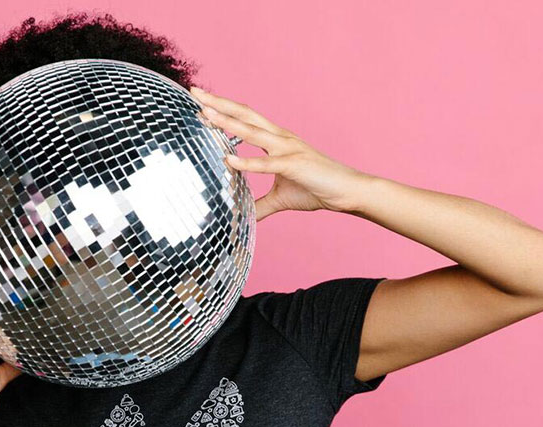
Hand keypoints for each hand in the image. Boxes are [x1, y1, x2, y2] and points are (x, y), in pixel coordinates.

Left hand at [190, 85, 373, 220]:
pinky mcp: (295, 165)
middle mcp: (280, 138)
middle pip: (245, 114)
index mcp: (276, 140)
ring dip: (227, 122)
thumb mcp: (281, 199)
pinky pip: (267, 163)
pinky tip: (228, 160)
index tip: (200, 104)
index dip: (223, 111)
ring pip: (252, 131)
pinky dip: (248, 161)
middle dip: (219, 103)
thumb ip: (260, 206)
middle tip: (194, 92)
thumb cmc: (317, 189)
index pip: (245, 119)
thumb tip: (243, 217)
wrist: (348, 192)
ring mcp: (288, 149)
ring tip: (205, 114)